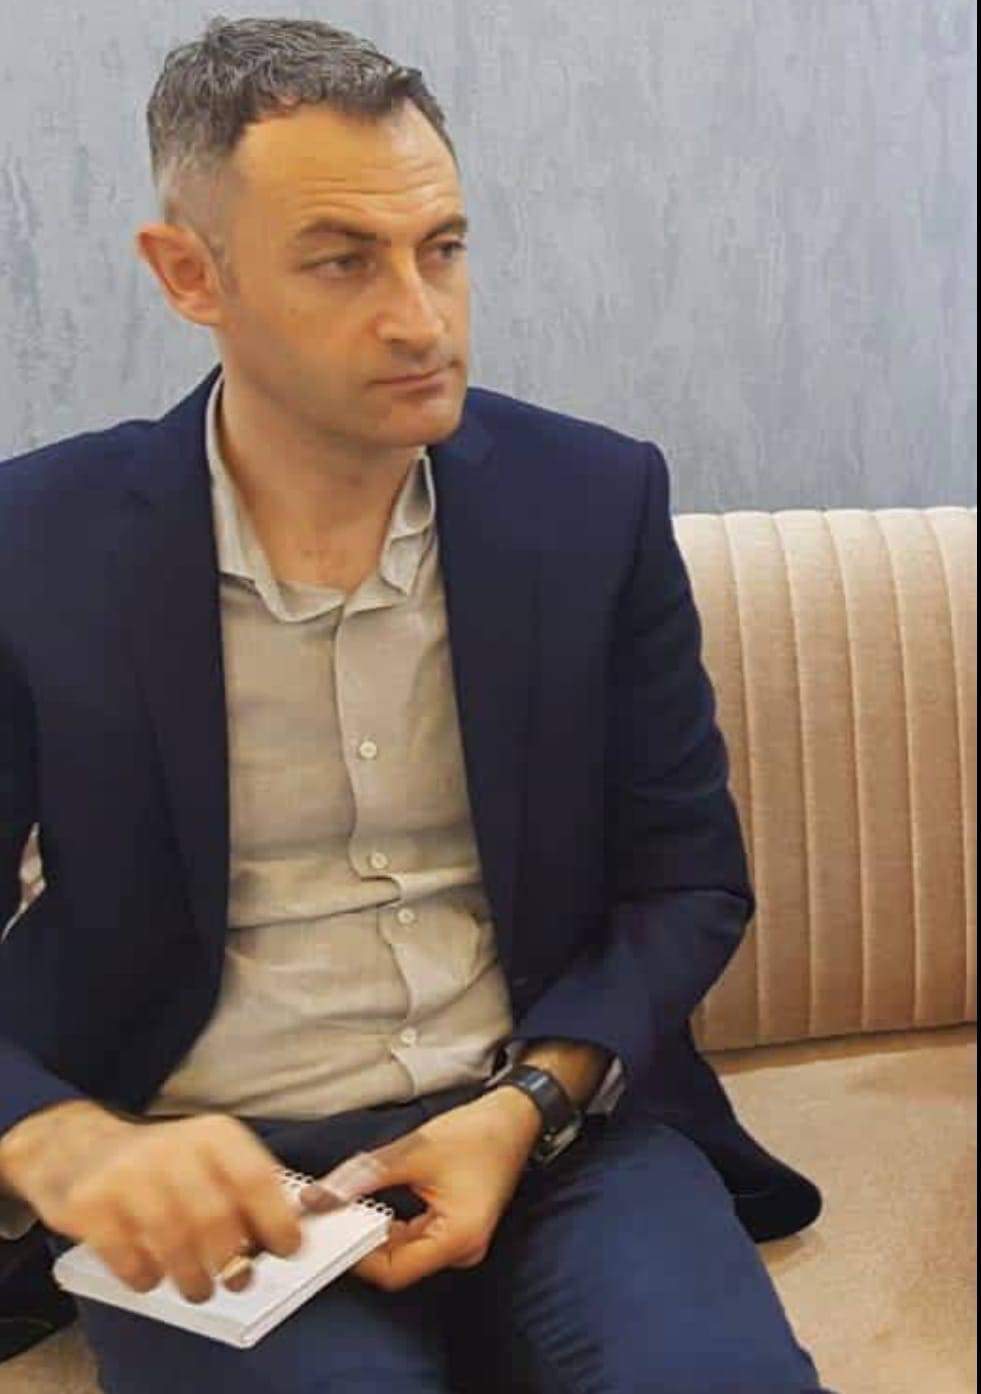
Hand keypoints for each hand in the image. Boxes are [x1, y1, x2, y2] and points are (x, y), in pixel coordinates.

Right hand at [0, 1101, 304, 1302]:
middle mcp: (172, 1147)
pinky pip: (127, 1257)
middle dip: (232, 1259)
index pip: (254, 1177)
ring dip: (193, 1278)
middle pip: (214, 1216)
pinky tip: (152, 1275)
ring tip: (199, 1288)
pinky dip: (146, 1277)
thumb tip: (289, 1237)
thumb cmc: (163, 1167)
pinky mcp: (90, 1202)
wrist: (81, 1149)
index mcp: (213, 1134)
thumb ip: (246, 1192)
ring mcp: (127, 1173)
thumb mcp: (209, 1159)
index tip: (288, 1249)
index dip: (276, 1219)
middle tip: (239, 1280)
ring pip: (172, 1240)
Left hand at [299, 1088, 541, 1290]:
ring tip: (350, 1207)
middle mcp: (461, 1250)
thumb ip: (364, 1177)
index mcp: (458, 1238)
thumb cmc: (478, 1134)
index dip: (357, 1256)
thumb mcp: (414, 1152)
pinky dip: (391, 1225)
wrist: (514, 1118)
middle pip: (398, 1264)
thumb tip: (322, 1197)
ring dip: (375, 1232)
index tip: (331, 1232)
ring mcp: (459, 1243)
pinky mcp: (455, 1231)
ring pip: (403, 1253)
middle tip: (333, 1216)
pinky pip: (414, 1240)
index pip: (394, 1271)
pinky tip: (373, 1205)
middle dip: (363, 1241)